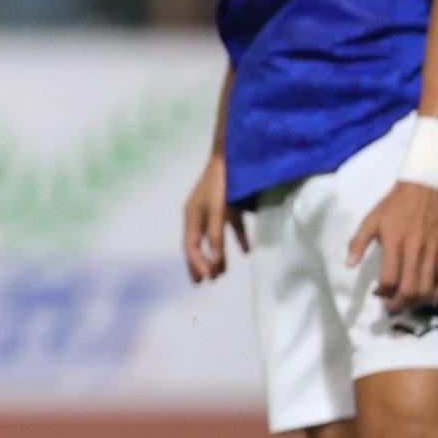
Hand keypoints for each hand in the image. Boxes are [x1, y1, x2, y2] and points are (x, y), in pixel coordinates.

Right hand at [182, 153, 245, 282]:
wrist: (233, 155)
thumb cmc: (222, 184)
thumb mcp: (218, 211)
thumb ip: (216, 236)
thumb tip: (213, 262)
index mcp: (191, 215)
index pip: (190, 245)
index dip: (196, 263)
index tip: (205, 280)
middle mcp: (198, 213)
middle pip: (196, 243)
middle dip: (199, 263)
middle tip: (201, 282)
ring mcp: (212, 208)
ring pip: (211, 238)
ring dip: (216, 255)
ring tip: (220, 273)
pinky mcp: (226, 204)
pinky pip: (230, 226)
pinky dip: (236, 239)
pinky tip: (246, 251)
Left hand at [347, 182, 437, 313]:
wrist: (423, 189)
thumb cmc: (393, 206)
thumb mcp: (370, 220)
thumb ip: (358, 242)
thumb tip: (348, 265)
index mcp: (395, 242)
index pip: (390, 278)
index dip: (382, 292)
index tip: (377, 294)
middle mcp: (416, 250)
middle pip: (410, 288)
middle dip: (399, 304)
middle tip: (392, 309)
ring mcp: (434, 252)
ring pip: (429, 287)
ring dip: (417, 302)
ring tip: (407, 304)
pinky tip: (431, 298)